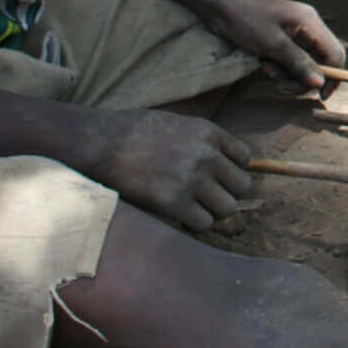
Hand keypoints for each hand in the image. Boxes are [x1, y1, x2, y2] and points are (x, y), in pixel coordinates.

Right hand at [92, 109, 253, 231]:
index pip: (245, 157)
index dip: (231, 169)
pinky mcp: (174, 202)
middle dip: (227, 192)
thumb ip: (201, 142)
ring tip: (194, 207)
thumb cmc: (134, 133)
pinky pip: (203, 223)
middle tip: (207, 196)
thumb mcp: (177, 124)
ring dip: (212, 211)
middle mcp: (207, 155)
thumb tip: (221, 163)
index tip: (215, 175)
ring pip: (226, 209)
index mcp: (209, 132)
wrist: (103, 143)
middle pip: (242, 186)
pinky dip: (194, 223)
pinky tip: (179, 215)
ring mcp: (192, 179)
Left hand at [203, 0, 345, 90]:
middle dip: (300, 78)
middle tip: (279, 85)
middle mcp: (308, 27)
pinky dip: (279, 68)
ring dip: (286, 74)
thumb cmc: (245, 19)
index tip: (319, 95)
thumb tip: (320, 83)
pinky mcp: (281, 39)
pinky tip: (263, 65)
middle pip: (319, 62)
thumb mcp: (272, 45)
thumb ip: (298, 64)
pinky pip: (289, 60)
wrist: (218, 3)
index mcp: (311, 23)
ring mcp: (295, 33)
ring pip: (303, 64)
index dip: (332, 76)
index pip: (335, 53)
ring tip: (265, 71)